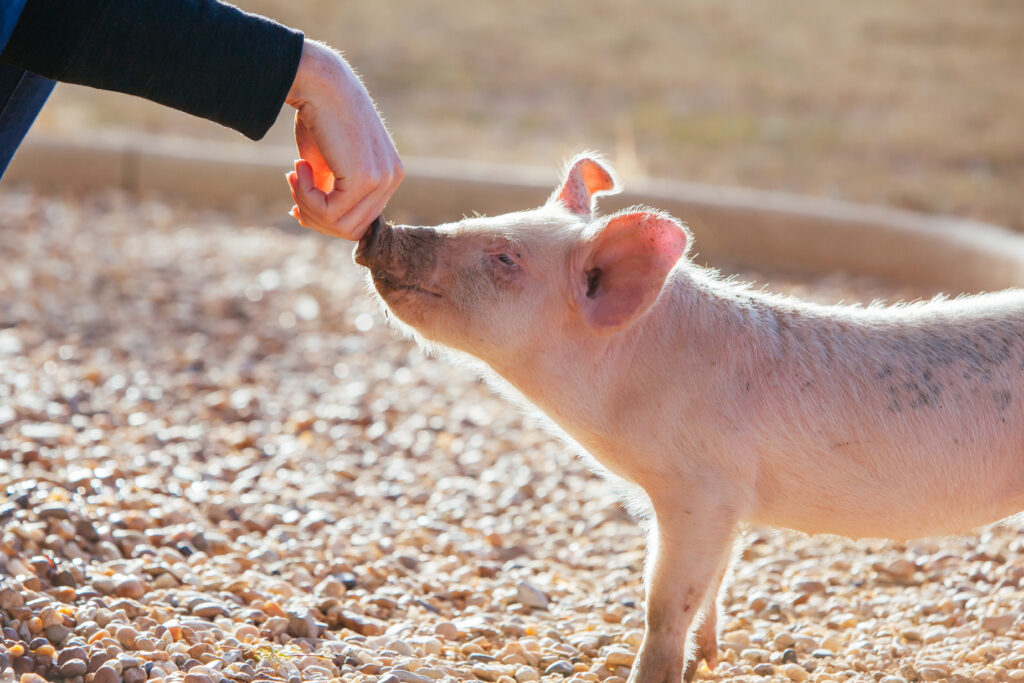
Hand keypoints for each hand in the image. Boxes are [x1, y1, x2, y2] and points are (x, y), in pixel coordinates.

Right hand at [285, 40, 403, 239]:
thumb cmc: (318, 115)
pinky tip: (299, 166)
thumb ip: (328, 192)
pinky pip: (329, 212)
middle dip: (314, 216)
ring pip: (340, 226)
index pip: (361, 221)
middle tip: (293, 183)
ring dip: (307, 206)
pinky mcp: (365, 178)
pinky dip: (305, 196)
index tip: (297, 204)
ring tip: (295, 173)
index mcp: (389, 174)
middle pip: (351, 230)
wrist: (317, 81)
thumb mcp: (326, 163)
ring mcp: (383, 179)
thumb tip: (311, 220)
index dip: (326, 220)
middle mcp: (393, 178)